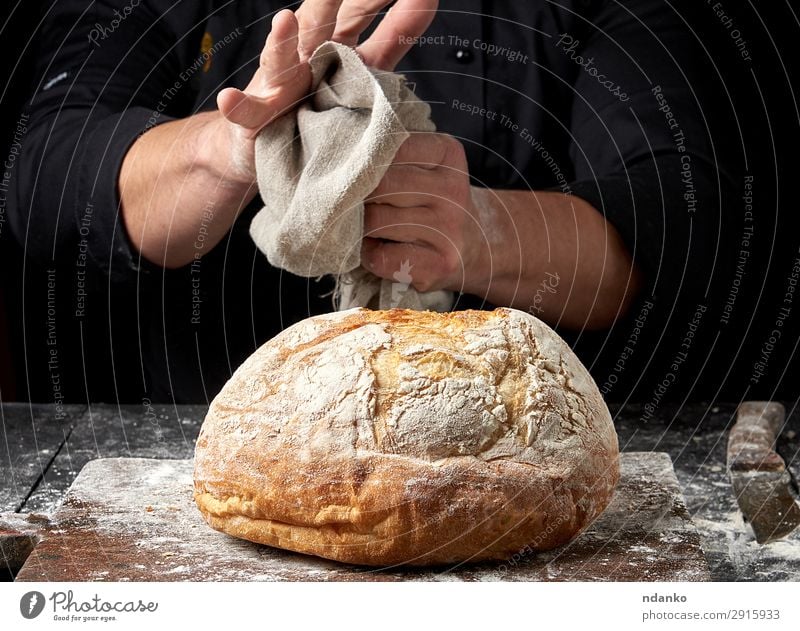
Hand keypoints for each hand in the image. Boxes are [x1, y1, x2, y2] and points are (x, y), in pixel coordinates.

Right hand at [211, 0, 437, 181]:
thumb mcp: (363, 65)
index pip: (357, 11)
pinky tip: (230, 98)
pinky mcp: (258, 117)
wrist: (272, 141)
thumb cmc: (321, 97)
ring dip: (281, 42)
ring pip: (280, 60)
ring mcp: (278, 84)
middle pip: (317, 26)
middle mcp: (305, 55)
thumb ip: (393, 34)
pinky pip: (248, 112)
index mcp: (333, 41)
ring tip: (284, 20)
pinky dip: (239, 106)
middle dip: (327, 3)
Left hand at [361, 132, 496, 294]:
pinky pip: (383, 257)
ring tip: (370, 229)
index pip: (392, 149)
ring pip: (377, 221)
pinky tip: (380, 250)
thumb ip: (392, 158)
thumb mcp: (424, 165)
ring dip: (362, 228)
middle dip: (360, 198)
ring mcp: (449, 229)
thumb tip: (345, 168)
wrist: (473, 245)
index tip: (363, 175)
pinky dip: (370, 255)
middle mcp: (453, 190)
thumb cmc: (432, 201)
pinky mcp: (439, 264)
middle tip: (357, 206)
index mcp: (447, 154)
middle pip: (381, 186)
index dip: (367, 164)